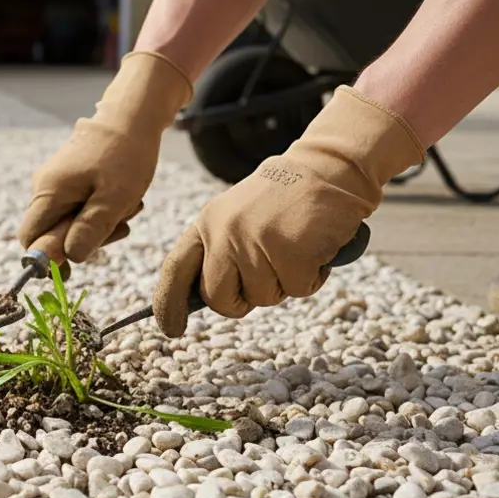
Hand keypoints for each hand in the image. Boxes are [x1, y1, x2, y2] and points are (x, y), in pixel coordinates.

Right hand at [18, 51, 193, 268]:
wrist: (133, 116)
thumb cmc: (125, 156)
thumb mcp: (113, 200)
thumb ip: (88, 231)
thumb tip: (68, 259)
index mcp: (48, 192)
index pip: (29, 239)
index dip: (49, 256)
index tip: (80, 258)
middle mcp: (44, 188)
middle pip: (51, 234)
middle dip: (84, 239)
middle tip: (118, 226)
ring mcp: (57, 183)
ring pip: (70, 223)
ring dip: (99, 225)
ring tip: (127, 207)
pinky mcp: (70, 180)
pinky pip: (80, 208)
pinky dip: (102, 210)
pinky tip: (122, 199)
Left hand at [152, 86, 424, 336]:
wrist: (330, 168)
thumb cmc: (286, 200)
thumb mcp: (239, 217)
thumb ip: (222, 251)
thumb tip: (210, 299)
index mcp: (207, 222)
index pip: (176, 269)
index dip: (169, 304)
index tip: (171, 329)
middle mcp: (224, 231)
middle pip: (219, 299)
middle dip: (243, 300)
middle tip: (268, 276)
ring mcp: (256, 241)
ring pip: (263, 298)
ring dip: (285, 283)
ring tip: (295, 248)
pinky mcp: (290, 250)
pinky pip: (298, 289)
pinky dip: (312, 277)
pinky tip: (315, 248)